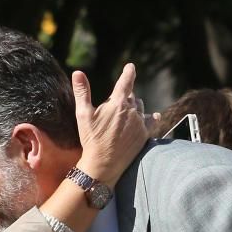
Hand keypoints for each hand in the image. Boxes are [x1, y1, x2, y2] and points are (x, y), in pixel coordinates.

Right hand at [72, 64, 149, 184]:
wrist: (103, 164)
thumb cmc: (91, 139)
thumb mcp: (83, 114)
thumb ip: (82, 92)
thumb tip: (77, 72)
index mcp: (118, 102)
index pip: (126, 82)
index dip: (129, 72)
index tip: (130, 67)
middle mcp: (132, 110)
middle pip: (131, 96)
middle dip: (125, 96)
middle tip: (116, 103)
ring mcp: (140, 123)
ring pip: (140, 108)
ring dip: (134, 107)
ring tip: (128, 112)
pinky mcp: (144, 135)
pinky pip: (152, 121)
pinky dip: (151, 118)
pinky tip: (154, 117)